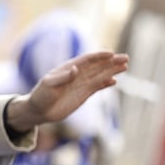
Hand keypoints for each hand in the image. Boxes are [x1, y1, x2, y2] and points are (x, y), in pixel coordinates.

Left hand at [4, 51, 127, 132]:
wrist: (38, 110)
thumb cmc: (40, 96)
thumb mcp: (49, 85)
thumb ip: (63, 78)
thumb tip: (75, 69)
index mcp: (68, 68)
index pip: (86, 59)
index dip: (99, 56)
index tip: (111, 54)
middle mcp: (77, 74)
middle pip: (97, 66)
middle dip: (111, 62)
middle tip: (125, 58)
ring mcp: (81, 84)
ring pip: (100, 75)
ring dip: (112, 70)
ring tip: (125, 66)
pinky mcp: (83, 94)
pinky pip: (97, 86)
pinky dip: (105, 83)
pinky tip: (114, 81)